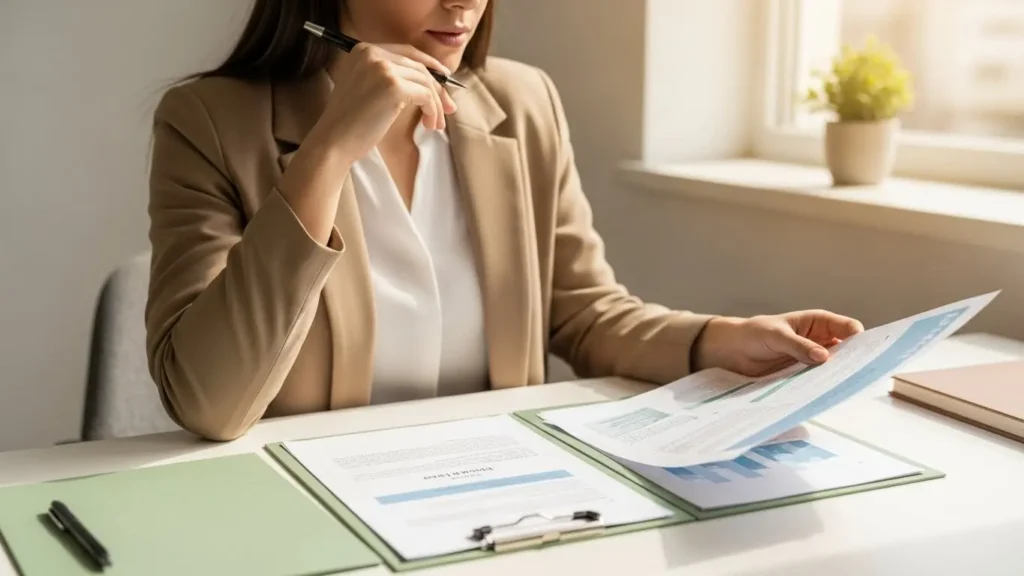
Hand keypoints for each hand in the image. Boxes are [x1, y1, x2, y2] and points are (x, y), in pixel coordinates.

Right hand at [312, 42, 457, 163]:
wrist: (333, 141)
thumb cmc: (351, 122)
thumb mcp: (367, 88)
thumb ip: (391, 77)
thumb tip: (434, 80)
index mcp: (364, 50)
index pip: (407, 53)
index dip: (430, 67)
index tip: (444, 81)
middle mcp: (373, 53)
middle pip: (419, 67)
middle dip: (438, 89)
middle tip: (448, 110)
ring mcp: (383, 68)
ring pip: (426, 82)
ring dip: (435, 104)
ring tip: (434, 124)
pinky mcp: (394, 87)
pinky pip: (426, 95)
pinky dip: (432, 110)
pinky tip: (428, 124)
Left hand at [691, 310, 864, 375]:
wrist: (731, 350)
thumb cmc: (753, 333)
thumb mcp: (775, 335)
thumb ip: (798, 346)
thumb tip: (823, 357)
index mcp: (818, 322)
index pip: (848, 328)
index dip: (860, 339)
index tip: (866, 354)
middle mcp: (821, 341)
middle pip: (847, 351)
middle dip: (854, 361)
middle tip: (859, 375)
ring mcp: (813, 360)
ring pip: (834, 368)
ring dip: (838, 377)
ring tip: (843, 388)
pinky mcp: (803, 376)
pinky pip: (818, 381)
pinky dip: (822, 387)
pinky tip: (824, 395)